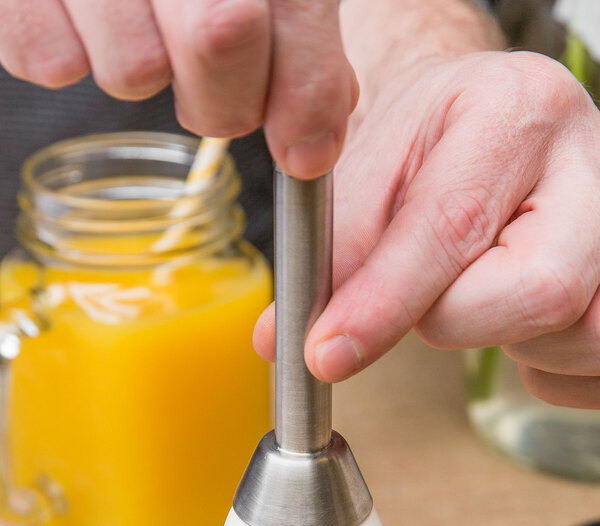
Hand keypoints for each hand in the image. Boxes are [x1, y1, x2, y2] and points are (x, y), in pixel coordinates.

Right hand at [0, 0, 357, 178]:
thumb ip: (300, 46)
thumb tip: (313, 141)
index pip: (298, 16)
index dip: (306, 99)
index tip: (304, 153)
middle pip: (218, 43)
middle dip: (225, 99)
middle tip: (212, 83)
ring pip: (132, 73)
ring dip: (142, 69)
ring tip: (138, 24)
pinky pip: (48, 63)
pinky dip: (68, 56)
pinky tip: (81, 18)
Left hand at [254, 50, 599, 407]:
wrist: (485, 121)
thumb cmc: (429, 144)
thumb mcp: (372, 174)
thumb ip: (333, 259)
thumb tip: (285, 338)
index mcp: (512, 113)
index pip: (452, 226)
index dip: (385, 303)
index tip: (327, 353)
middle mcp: (588, 161)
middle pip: (535, 294)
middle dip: (455, 319)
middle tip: (432, 293)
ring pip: (578, 335)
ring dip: (500, 337)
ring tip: (476, 288)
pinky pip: (593, 366)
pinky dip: (539, 360)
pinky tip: (508, 308)